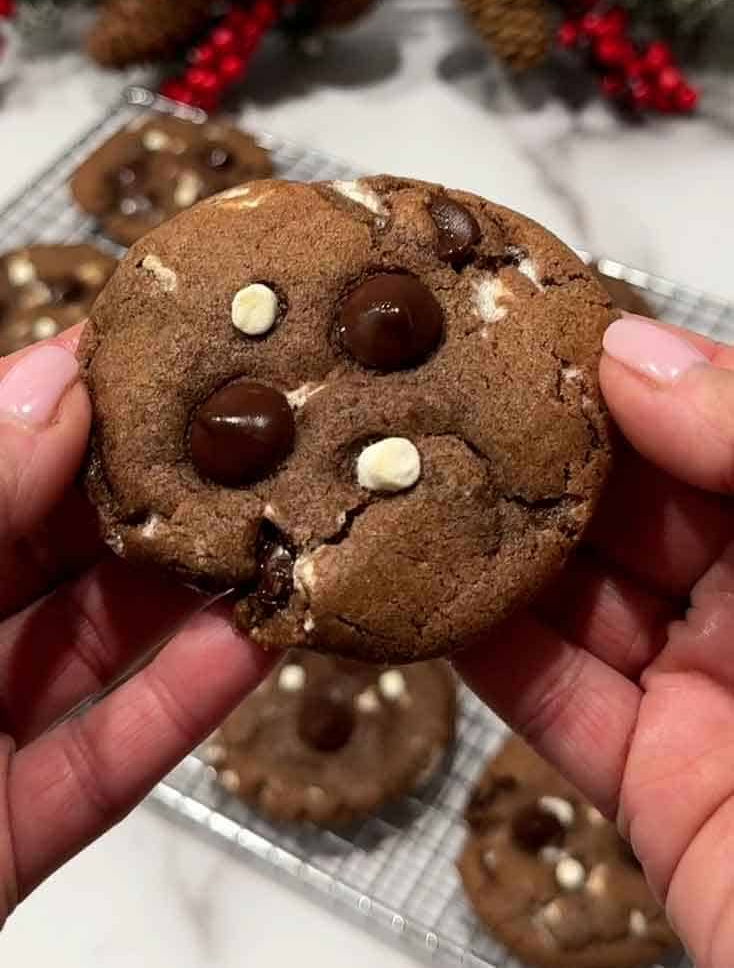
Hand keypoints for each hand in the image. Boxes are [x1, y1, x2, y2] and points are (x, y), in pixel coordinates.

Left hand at [0, 328, 273, 926]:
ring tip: (280, 524)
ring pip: (101, 643)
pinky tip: (264, 637)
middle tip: (247, 434)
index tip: (153, 348)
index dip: (62, 403)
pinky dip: (193, 697)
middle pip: (55, 547)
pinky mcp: (19, 827)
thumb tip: (55, 385)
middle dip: (155, 492)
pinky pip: (119, 750)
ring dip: (196, 592)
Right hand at [456, 314, 733, 967]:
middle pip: (626, 509)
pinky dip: (484, 650)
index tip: (522, 325)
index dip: (622, 376)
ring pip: (575, 600)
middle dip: (534, 455)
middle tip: (434, 393)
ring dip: (490, 548)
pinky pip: (553, 701)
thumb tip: (631, 352)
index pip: (707, 427)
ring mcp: (703, 693)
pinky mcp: (651, 782)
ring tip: (400, 476)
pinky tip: (416, 593)